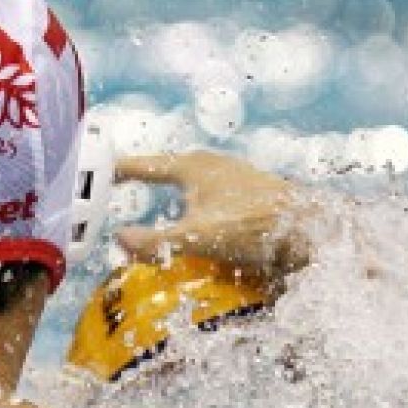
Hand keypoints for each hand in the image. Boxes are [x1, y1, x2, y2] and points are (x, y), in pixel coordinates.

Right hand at [112, 151, 312, 275]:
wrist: (311, 230)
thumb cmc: (254, 226)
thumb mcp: (197, 238)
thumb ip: (154, 242)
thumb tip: (118, 241)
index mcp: (193, 166)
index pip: (144, 164)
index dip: (118, 170)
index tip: (96, 171)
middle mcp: (212, 165)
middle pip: (168, 168)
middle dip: (145, 176)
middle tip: (121, 185)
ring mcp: (234, 176)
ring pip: (192, 180)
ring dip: (172, 191)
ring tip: (158, 204)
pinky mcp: (250, 192)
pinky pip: (210, 193)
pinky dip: (195, 204)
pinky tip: (200, 221)